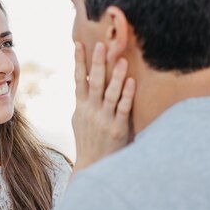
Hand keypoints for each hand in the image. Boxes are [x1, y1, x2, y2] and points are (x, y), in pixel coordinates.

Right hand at [72, 41, 134, 170]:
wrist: (93, 166)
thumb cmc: (88, 141)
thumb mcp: (79, 120)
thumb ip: (83, 101)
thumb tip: (83, 81)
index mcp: (80, 106)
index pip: (78, 79)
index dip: (78, 61)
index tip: (78, 43)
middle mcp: (90, 111)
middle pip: (94, 82)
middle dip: (97, 62)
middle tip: (101, 45)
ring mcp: (103, 120)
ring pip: (110, 93)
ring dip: (116, 76)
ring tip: (121, 59)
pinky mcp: (117, 129)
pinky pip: (122, 108)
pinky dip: (127, 94)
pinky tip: (131, 82)